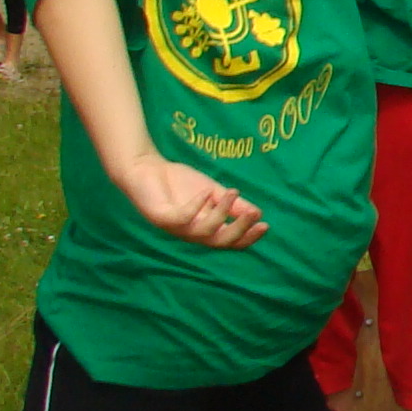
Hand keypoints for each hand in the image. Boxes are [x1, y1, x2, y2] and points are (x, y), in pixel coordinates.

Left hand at [120, 155, 267, 248]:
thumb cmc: (178, 182)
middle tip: (254, 215)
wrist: (146, 169)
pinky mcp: (161, 217)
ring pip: (204, 232)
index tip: (265, 225)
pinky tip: (206, 192)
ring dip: (221, 214)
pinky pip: (182, 218)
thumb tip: (257, 213)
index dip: (248, 237)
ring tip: (232, 193)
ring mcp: (175, 228)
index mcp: (205, 229)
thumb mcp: (212, 192)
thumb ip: (231, 203)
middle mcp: (191, 233)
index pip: (230, 242)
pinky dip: (196, 206)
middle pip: (220, 242)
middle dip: (240, 230)